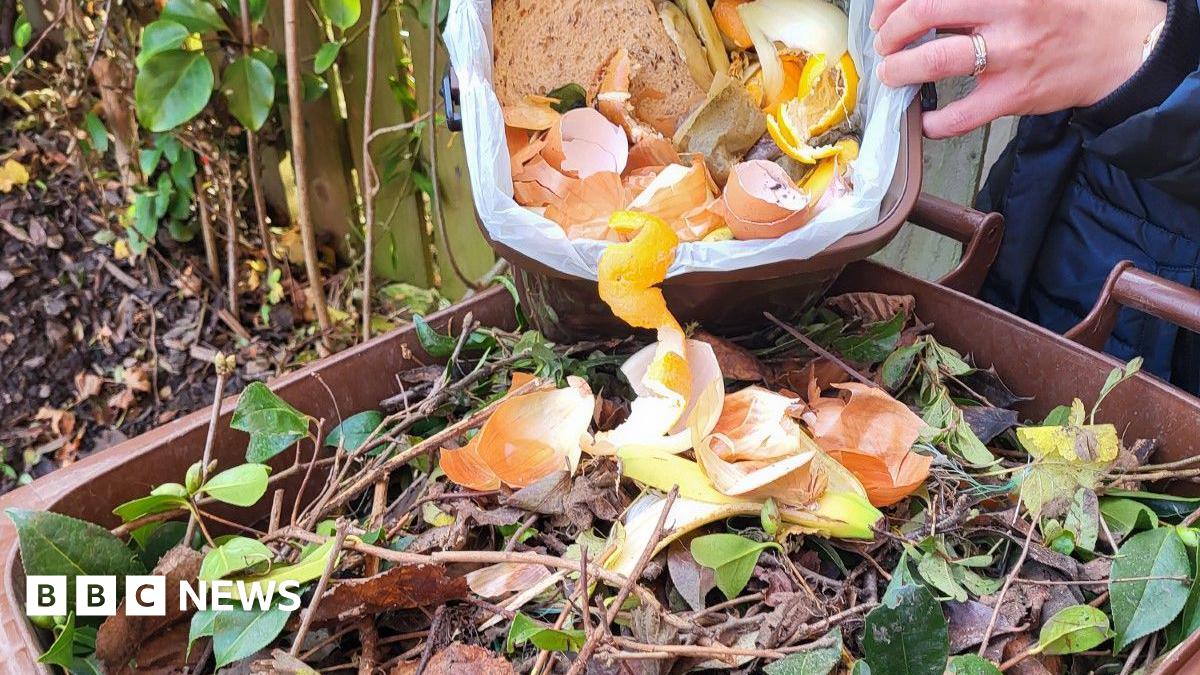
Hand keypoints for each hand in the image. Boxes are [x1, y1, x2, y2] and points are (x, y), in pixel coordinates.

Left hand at [870, 0, 1166, 137]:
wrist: (1123, 46)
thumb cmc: (1069, 10)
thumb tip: (923, 5)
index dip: (897, 0)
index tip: (885, 10)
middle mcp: (1009, 12)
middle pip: (926, 11)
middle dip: (892, 30)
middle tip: (885, 43)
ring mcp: (1011, 56)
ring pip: (936, 61)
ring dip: (900, 69)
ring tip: (892, 73)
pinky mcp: (1015, 96)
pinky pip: (961, 116)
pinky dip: (933, 122)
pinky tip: (925, 119)